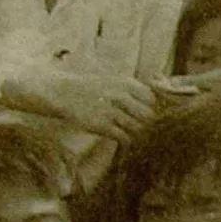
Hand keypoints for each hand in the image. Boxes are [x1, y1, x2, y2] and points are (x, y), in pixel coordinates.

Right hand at [13, 71, 156, 143]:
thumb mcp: (115, 81)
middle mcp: (120, 95)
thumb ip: (135, 90)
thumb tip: (157, 102)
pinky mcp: (101, 125)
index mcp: (126, 83)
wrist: (64, 93)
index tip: (148, 114)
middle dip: (147, 123)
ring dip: (136, 133)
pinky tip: (121, 137)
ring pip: (137, 128)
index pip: (153, 99)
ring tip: (131, 132)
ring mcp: (111, 111)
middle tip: (142, 127)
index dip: (153, 108)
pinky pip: (124, 137)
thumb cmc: (93, 89)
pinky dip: (126, 140)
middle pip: (148, 115)